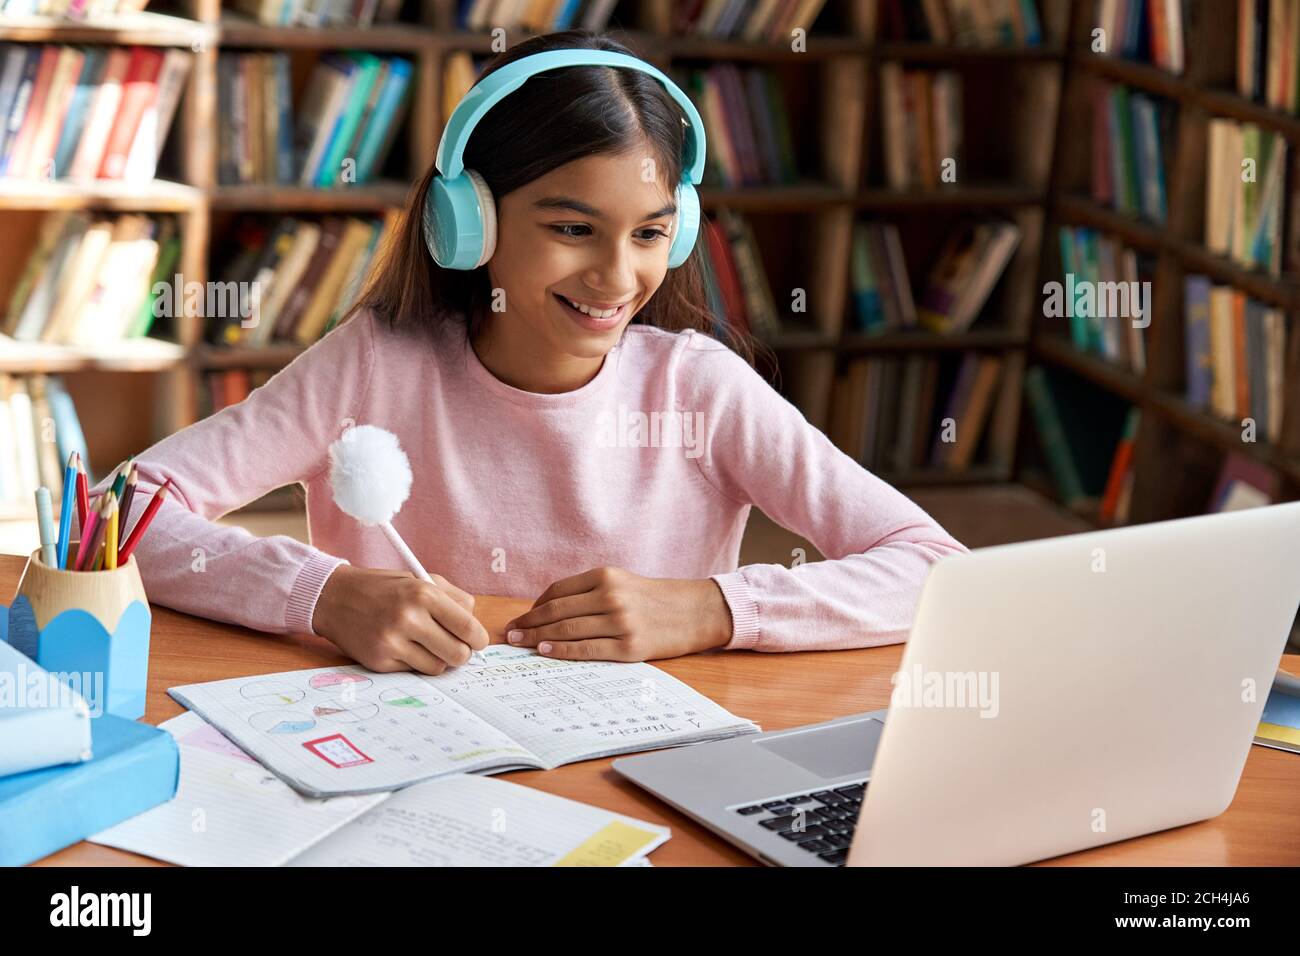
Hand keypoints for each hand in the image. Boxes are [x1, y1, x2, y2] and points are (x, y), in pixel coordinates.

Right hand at [312, 564, 489, 674]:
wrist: (335, 597)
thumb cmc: (385, 588)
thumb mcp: (420, 579)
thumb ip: (454, 599)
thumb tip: (476, 628)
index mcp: (424, 594)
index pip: (468, 627)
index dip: (478, 639)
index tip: (477, 641)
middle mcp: (408, 618)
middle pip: (458, 654)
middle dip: (462, 653)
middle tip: (455, 647)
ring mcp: (392, 642)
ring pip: (438, 667)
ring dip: (438, 659)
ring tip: (426, 644)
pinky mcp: (379, 661)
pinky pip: (414, 671)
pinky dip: (414, 662)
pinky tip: (403, 646)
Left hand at [503, 566, 733, 661]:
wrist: (694, 612)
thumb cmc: (653, 599)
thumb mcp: (622, 583)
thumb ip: (589, 592)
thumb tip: (547, 610)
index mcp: (606, 576)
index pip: (557, 592)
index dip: (534, 607)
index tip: (519, 618)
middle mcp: (611, 596)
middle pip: (557, 611)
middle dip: (527, 623)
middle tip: (509, 634)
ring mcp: (620, 622)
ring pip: (567, 630)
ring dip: (537, 638)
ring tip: (520, 644)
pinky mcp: (629, 646)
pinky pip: (586, 649)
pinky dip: (561, 650)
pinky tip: (544, 651)